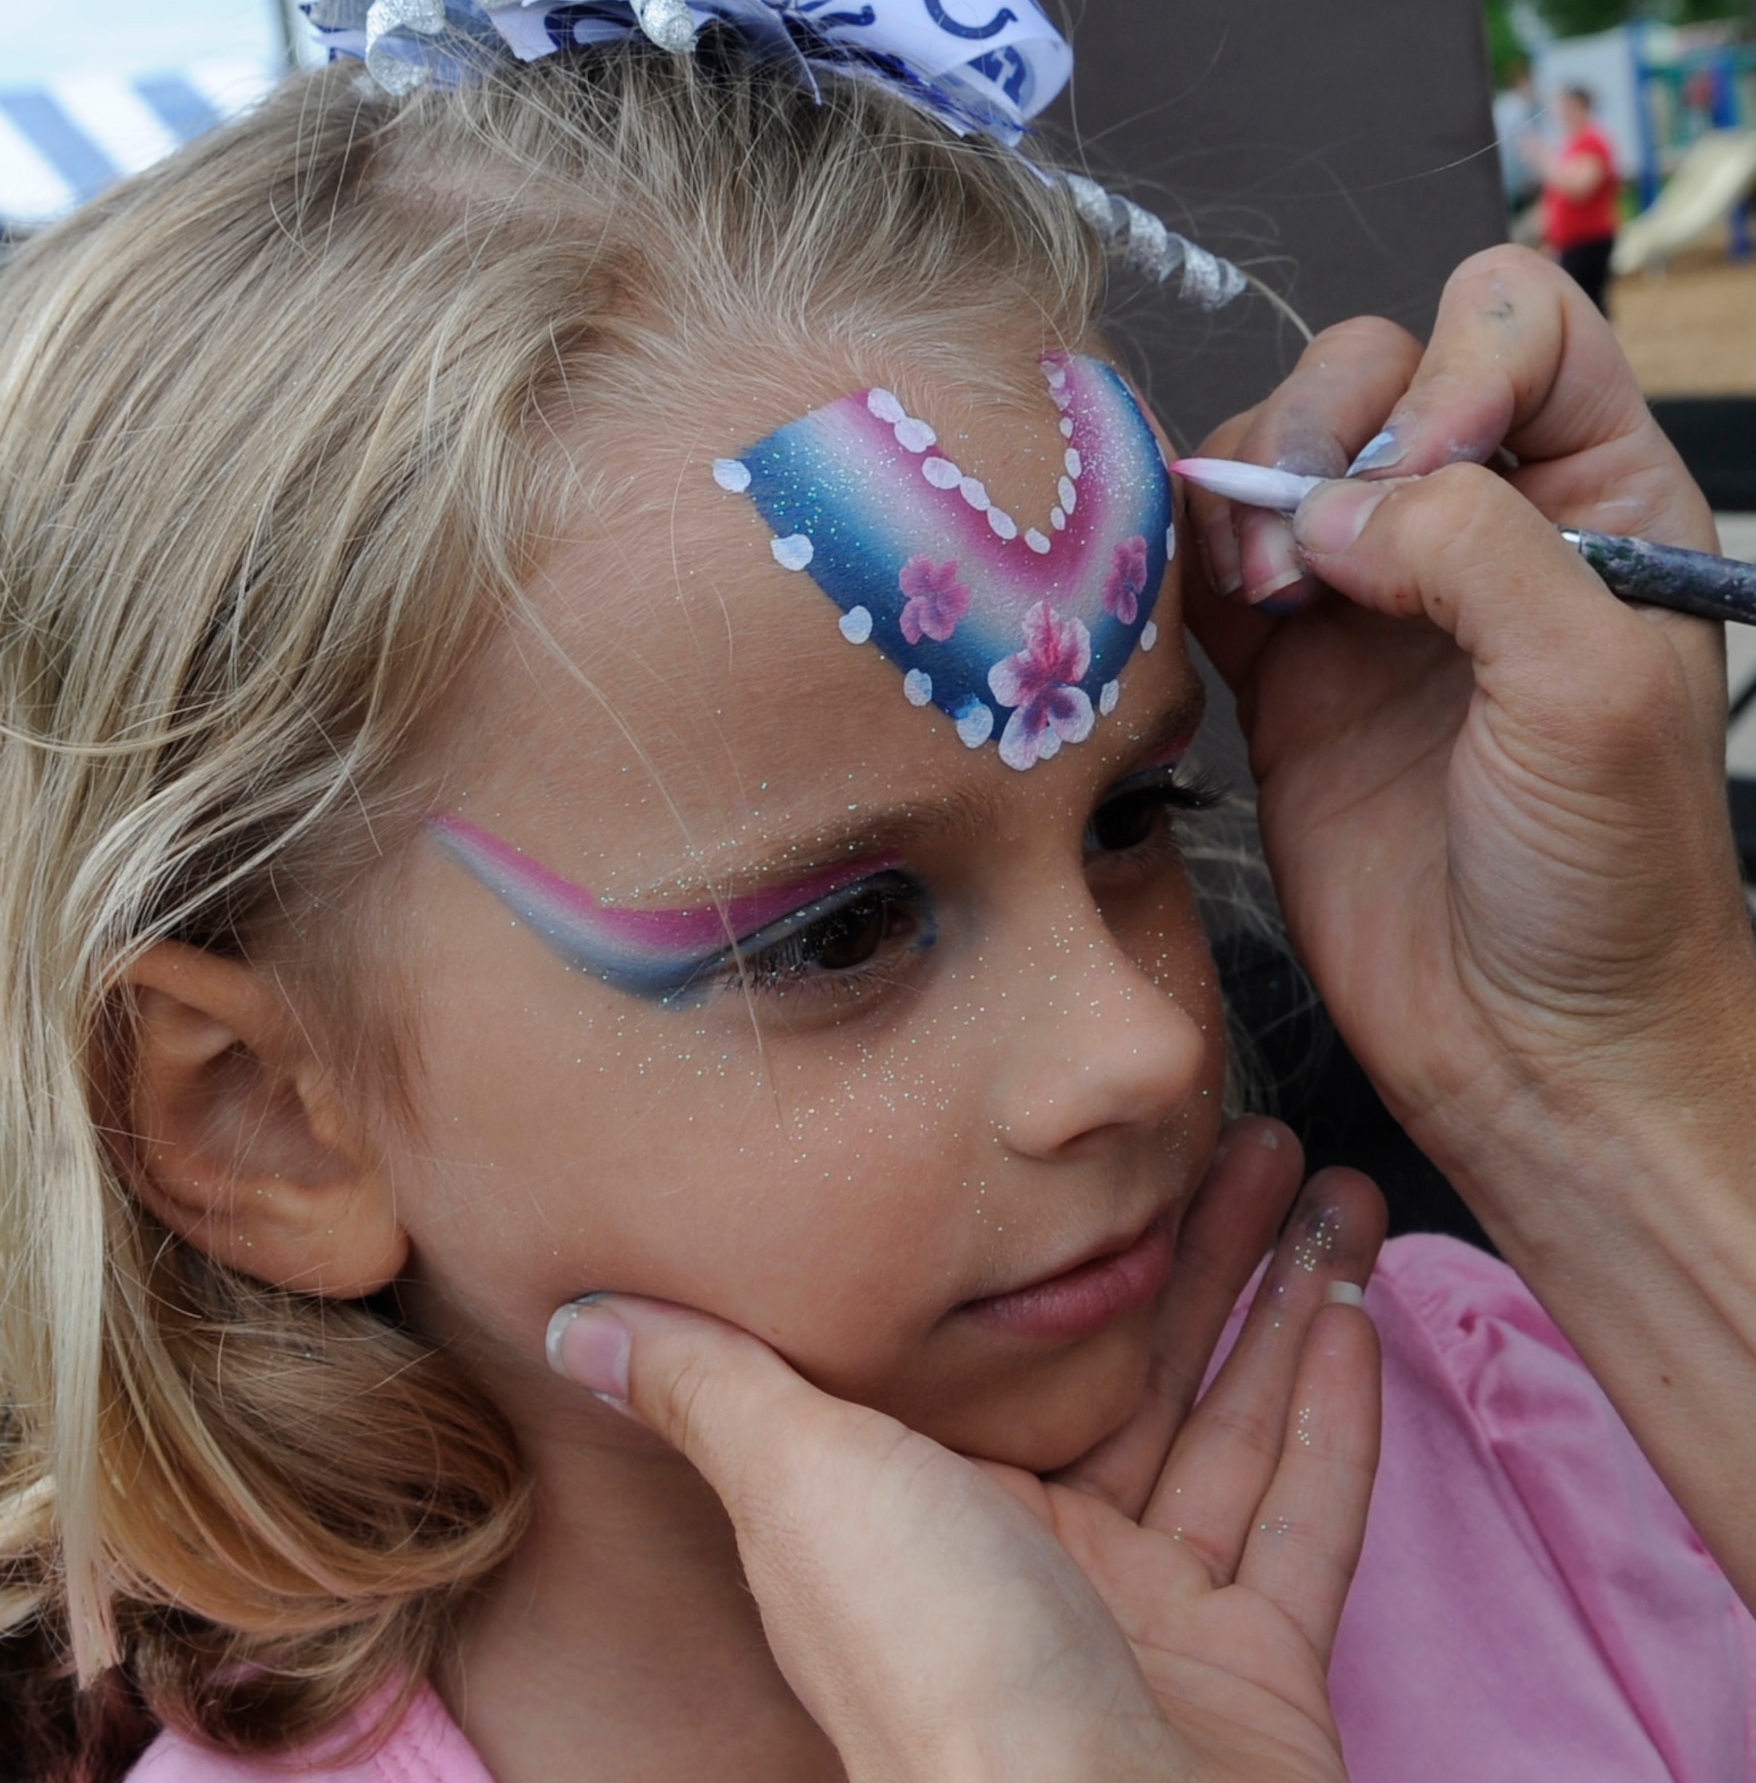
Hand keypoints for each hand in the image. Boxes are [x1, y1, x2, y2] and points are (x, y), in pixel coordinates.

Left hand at [547, 1130, 1383, 1782]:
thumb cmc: (937, 1668)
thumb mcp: (802, 1484)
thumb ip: (708, 1389)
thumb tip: (577, 1317)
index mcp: (923, 1512)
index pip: (1008, 1347)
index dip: (1067, 1248)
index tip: (1114, 1152)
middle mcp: (1035, 1561)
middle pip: (1138, 1368)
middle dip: (1200, 1247)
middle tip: (1262, 1133)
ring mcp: (1151, 1621)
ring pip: (1229, 1424)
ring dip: (1285, 1305)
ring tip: (1337, 1187)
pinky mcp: (1256, 1675)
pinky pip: (1305, 1520)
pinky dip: (1334, 1420)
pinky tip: (1360, 1318)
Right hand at [1180, 244, 1755, 1601]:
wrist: (1528, 1050)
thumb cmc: (1607, 886)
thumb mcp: (1590, 690)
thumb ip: (1479, 547)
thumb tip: (1332, 508)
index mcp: (1598, 502)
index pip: (1519, 326)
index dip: (1458, 366)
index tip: (1424, 467)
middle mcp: (1480, 531)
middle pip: (1373, 370)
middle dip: (1322, 426)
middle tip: (1312, 552)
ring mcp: (1371, 604)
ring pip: (1273, 457)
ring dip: (1242, 495)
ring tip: (1255, 596)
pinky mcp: (1282, 682)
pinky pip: (1208, 569)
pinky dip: (1180, 563)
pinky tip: (1194, 605)